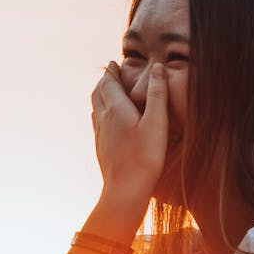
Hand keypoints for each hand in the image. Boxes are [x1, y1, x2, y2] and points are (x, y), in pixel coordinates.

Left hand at [91, 61, 169, 217]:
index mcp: (117, 109)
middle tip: (110, 74)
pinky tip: (106, 121)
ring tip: (107, 92)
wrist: (125, 191)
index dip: (112, 71)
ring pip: (95, 108)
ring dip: (100, 96)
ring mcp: (100, 135)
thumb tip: (158, 67)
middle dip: (104, 81)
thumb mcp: (157, 123)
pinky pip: (97, 124)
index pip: (109, 83)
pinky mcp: (101, 148)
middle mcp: (104, 119)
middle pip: (98, 93)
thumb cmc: (145, 157)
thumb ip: (158, 94)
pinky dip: (100, 113)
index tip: (114, 63)